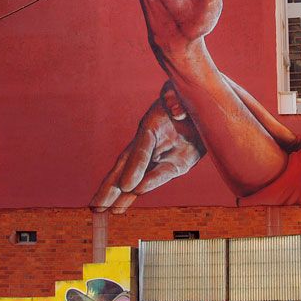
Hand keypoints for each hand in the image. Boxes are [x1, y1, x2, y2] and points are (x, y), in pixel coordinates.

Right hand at [92, 83, 205, 212]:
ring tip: (105, 210)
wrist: (205, 104)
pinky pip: (161, 176)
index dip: (135, 167)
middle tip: (95, 206)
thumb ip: (175, 96)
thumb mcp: (180, 89)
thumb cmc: (187, 93)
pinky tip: (130, 200)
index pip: (142, 149)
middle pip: (127, 167)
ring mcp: (162, 155)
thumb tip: (177, 112)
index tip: (128, 186)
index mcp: (151, 126)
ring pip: (138, 178)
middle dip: (111, 187)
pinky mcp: (177, 164)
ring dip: (123, 195)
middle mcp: (151, 143)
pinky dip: (149, 187)